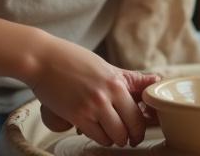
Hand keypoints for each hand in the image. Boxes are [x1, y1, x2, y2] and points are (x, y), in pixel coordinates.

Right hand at [31, 36, 159, 146]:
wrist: (43, 59)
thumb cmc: (73, 60)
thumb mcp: (106, 66)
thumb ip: (131, 78)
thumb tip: (157, 79)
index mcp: (117, 81)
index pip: (139, 112)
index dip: (141, 127)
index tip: (138, 131)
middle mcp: (107, 95)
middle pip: (130, 127)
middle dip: (131, 136)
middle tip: (128, 138)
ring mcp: (92, 106)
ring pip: (114, 136)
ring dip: (115, 139)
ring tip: (112, 134)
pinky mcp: (76, 116)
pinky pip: (97, 137)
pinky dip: (100, 139)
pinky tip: (98, 132)